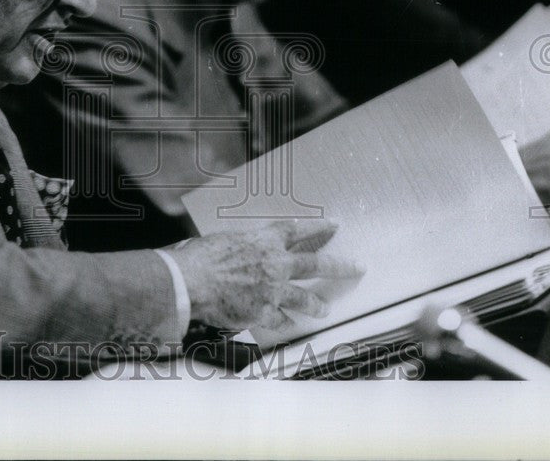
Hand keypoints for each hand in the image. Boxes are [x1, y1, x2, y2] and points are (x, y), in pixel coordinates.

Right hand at [169, 220, 363, 331]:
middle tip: (357, 267)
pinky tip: (288, 324)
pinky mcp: (264, 312)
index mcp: (264, 240)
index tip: (334, 224)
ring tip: (325, 308)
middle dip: (340, 266)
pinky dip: (284, 321)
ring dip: (317, 304)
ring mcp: (273, 290)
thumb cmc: (201, 257)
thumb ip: (244, 245)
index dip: (318, 227)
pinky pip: (281, 319)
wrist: (192, 281)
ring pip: (305, 298)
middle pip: (315, 264)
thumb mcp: (226, 239)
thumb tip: (244, 251)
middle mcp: (275, 263)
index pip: (297, 230)